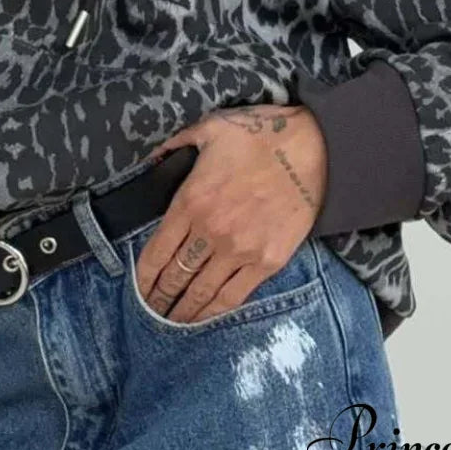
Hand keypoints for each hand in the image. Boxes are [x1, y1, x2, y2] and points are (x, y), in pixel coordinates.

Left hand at [135, 104, 327, 324]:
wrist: (313, 148)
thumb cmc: (260, 135)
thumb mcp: (209, 128)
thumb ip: (175, 144)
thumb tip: (153, 159)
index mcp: (191, 200)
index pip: (157, 250)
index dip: (143, 275)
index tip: (137, 287)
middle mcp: (211, 231)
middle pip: (176, 276)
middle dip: (159, 297)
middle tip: (150, 310)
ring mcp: (240, 250)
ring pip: (202, 292)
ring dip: (183, 310)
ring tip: (171, 321)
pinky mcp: (268, 262)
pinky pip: (234, 296)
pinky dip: (215, 310)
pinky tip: (204, 317)